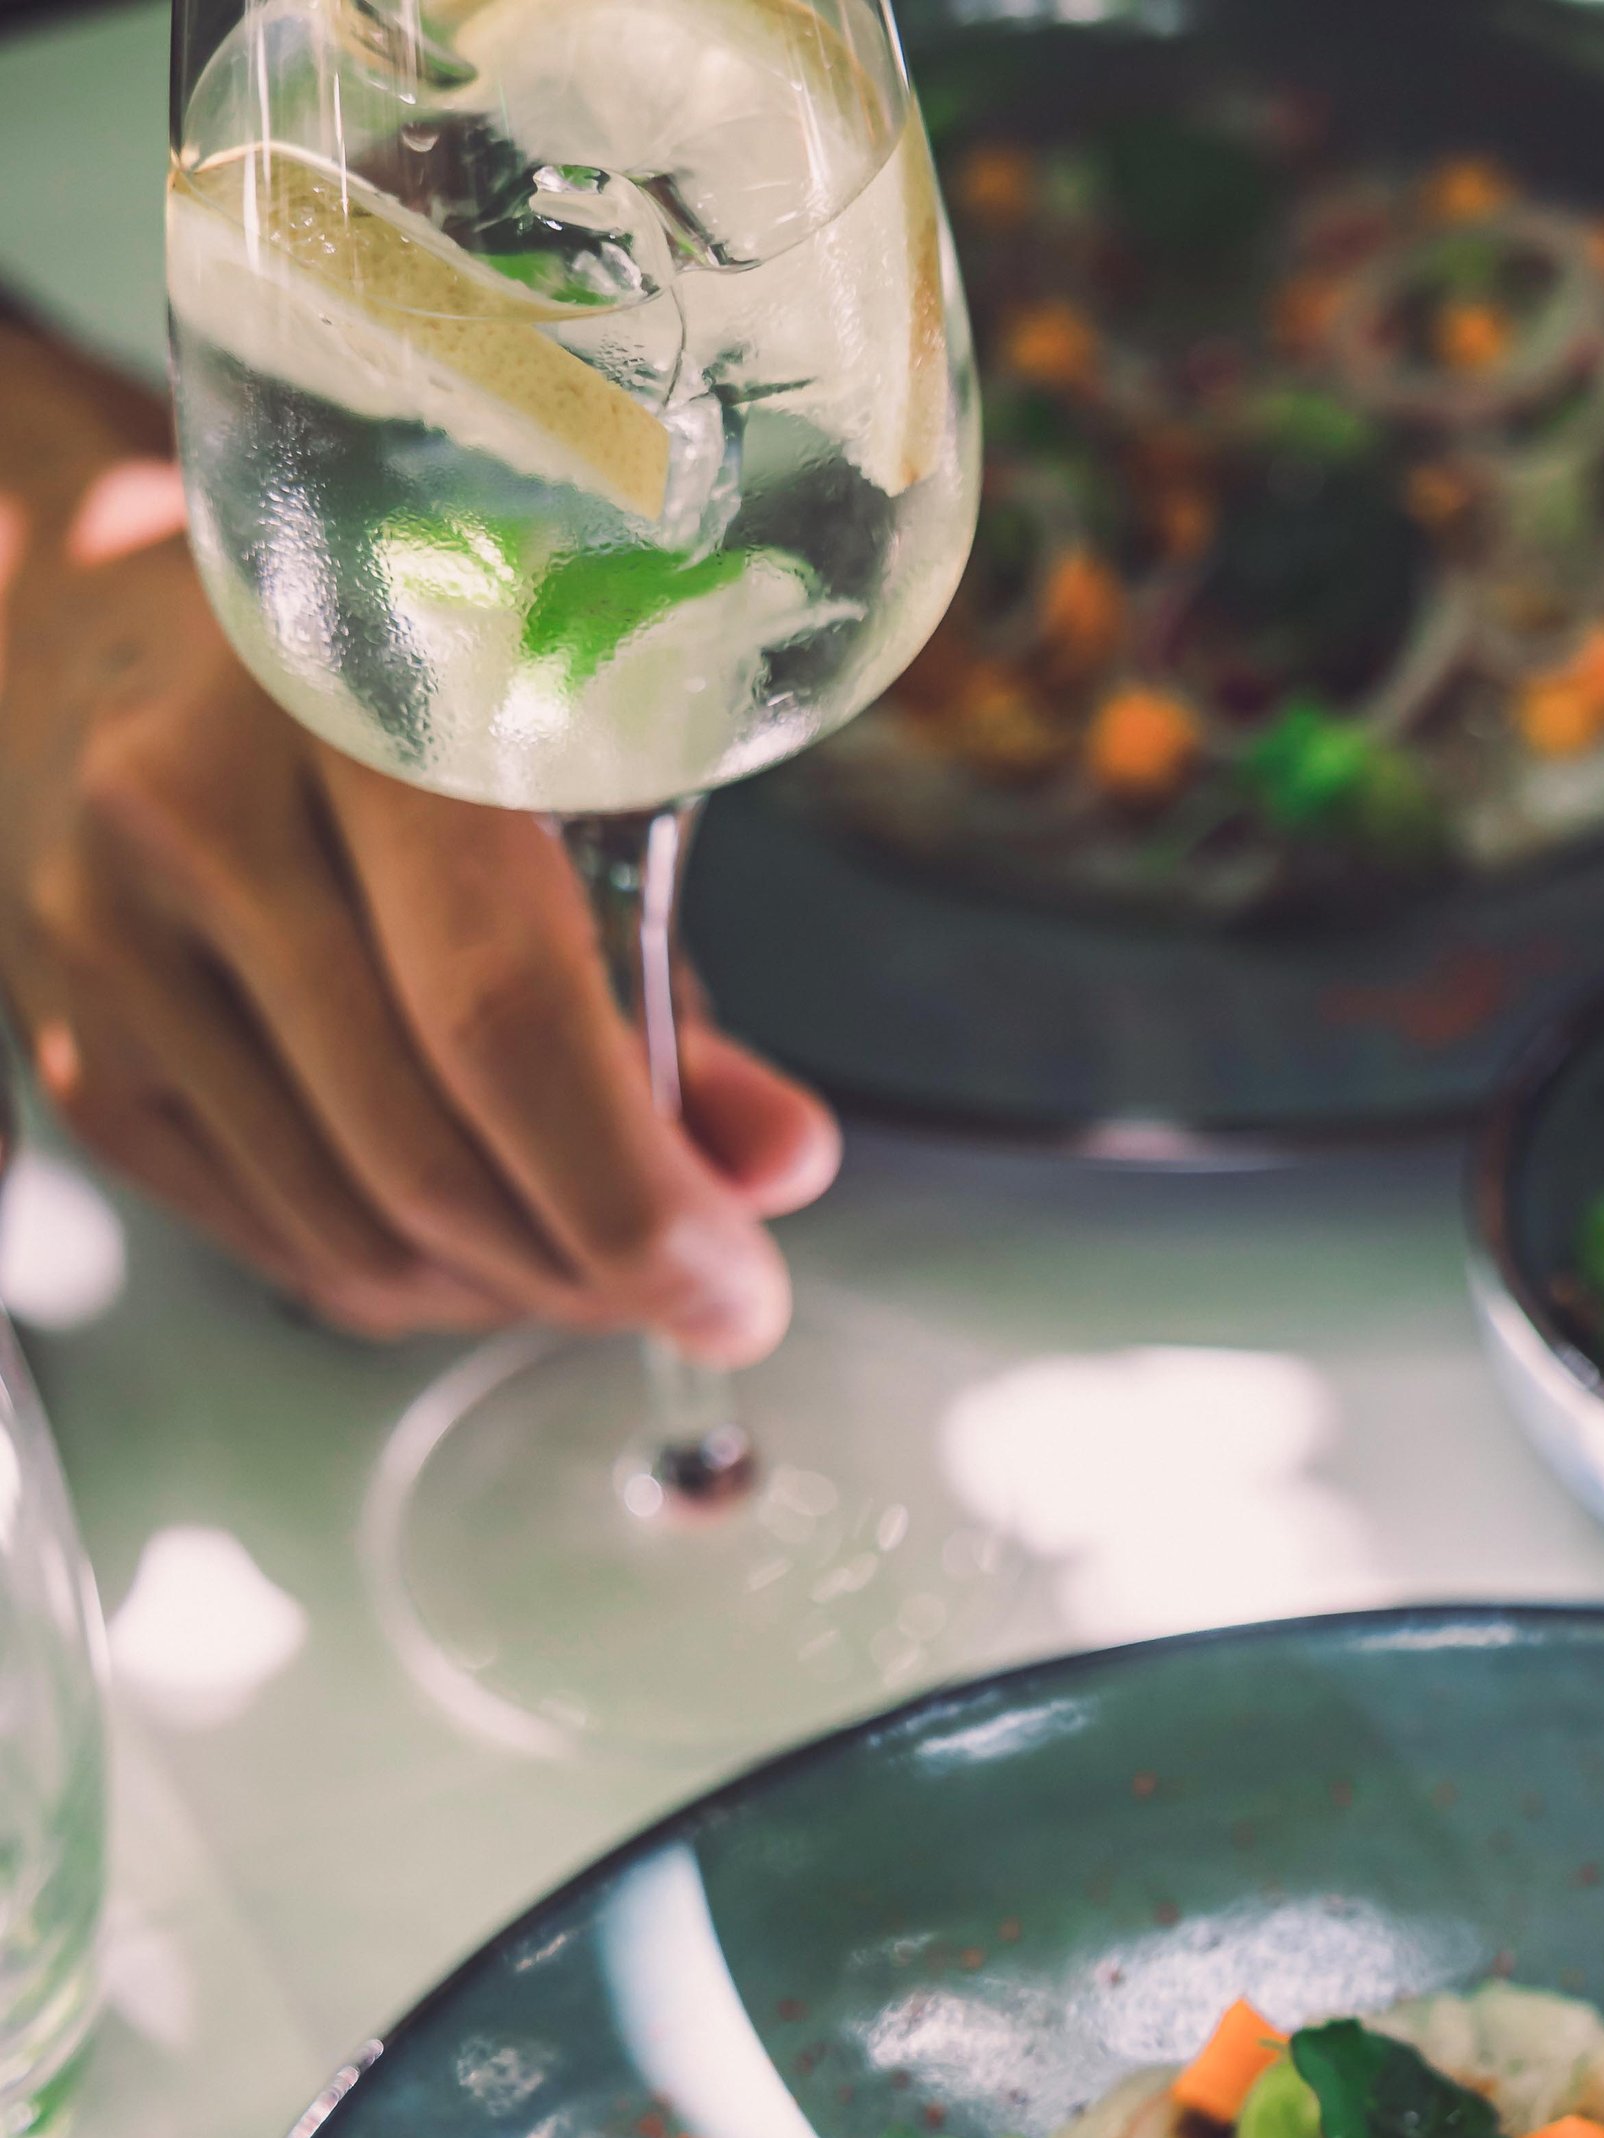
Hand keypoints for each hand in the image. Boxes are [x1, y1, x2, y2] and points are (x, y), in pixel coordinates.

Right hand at [0, 340, 837, 1353]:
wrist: (84, 636)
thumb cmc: (367, 706)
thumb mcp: (540, 770)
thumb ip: (665, 981)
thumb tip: (782, 1167)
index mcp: (351, 699)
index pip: (502, 1011)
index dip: (636, 1196)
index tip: (740, 1290)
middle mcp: (195, 811)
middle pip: (425, 1152)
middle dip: (593, 1267)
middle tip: (691, 1290)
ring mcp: (108, 943)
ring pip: (354, 1230)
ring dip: (508, 1291)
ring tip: (591, 1256)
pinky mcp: (77, 1056)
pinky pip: (280, 1243)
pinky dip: (412, 1285)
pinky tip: (479, 1245)